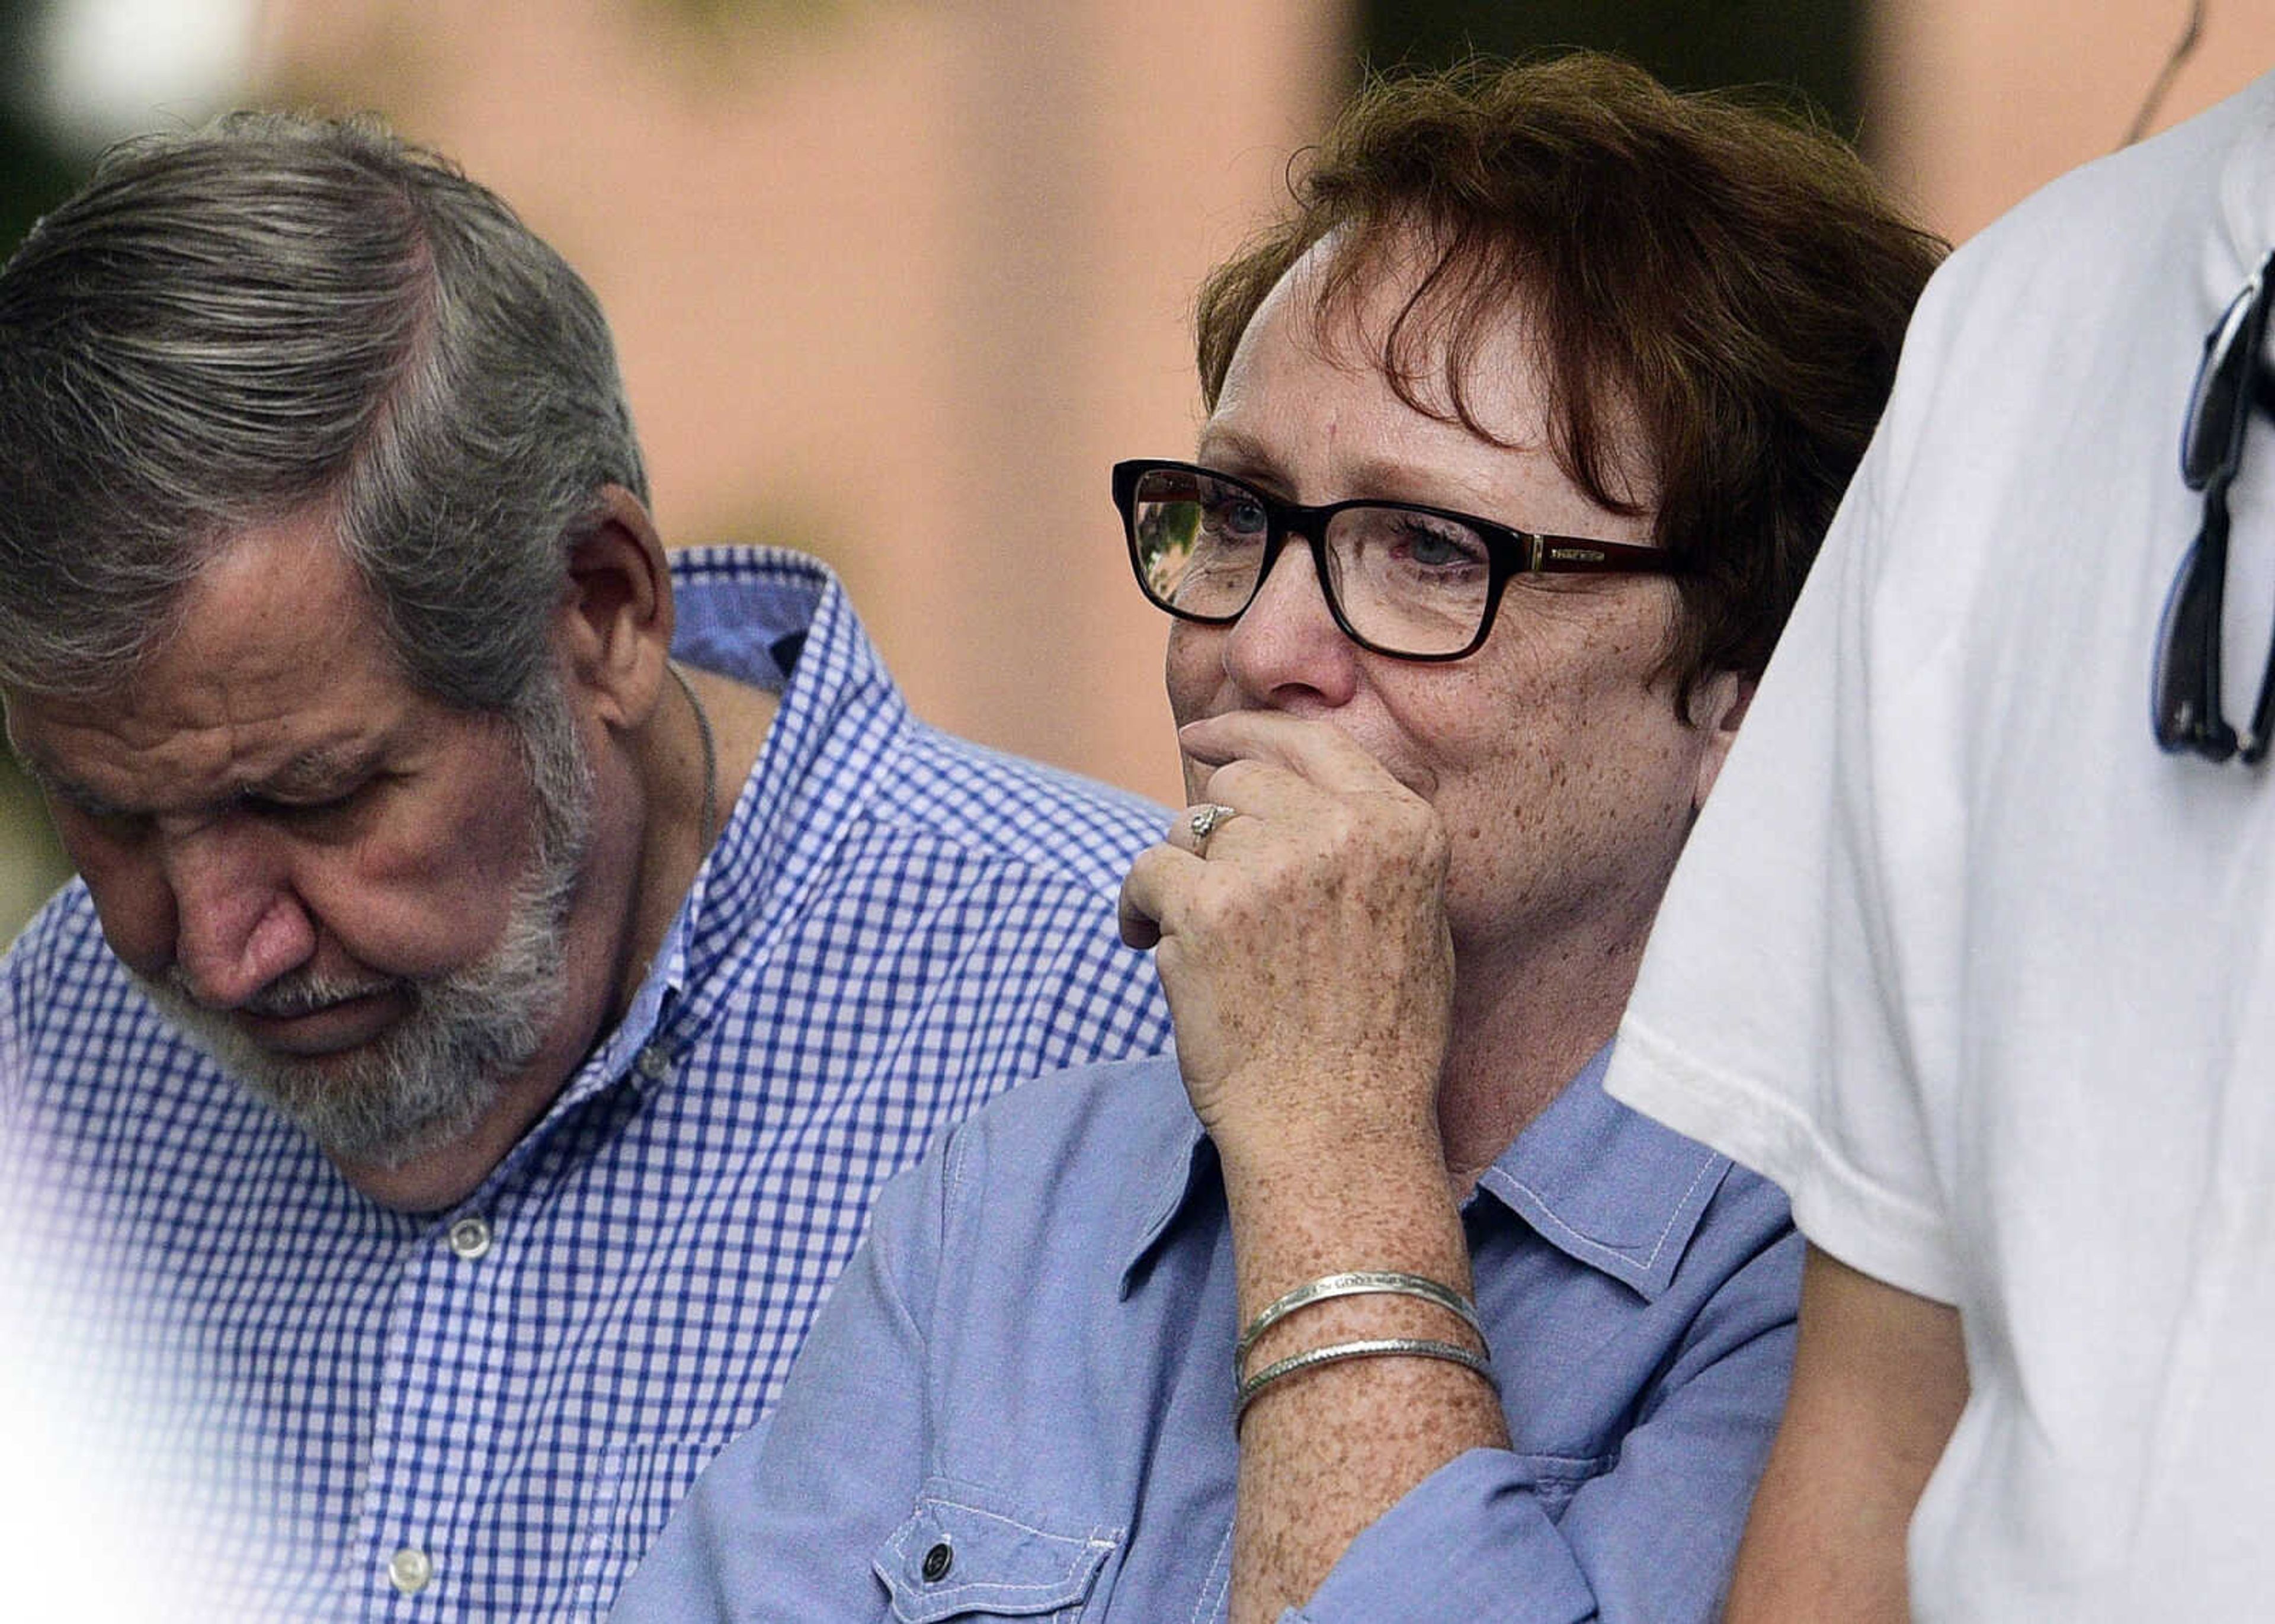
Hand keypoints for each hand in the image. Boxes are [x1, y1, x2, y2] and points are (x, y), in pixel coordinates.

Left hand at [1119, 711, 1454, 1171]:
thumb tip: (1298, 797)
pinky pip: (1145, 871)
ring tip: (1194, 941)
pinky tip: (1149, 948)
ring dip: (1180, 876)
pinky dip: (1137, 910)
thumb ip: (1371, 849)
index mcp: (1402, 827)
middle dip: (1215, 831)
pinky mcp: (1207, 909)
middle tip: (1211, 894)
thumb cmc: (1374, 1047)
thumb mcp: (1417, 924)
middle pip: (1240, 784)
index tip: (1202, 737)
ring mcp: (1273, 867)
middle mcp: (1342, 832)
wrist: (1338, 1135)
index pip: (1311, 739)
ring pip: (1188, 827)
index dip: (1247, 732)